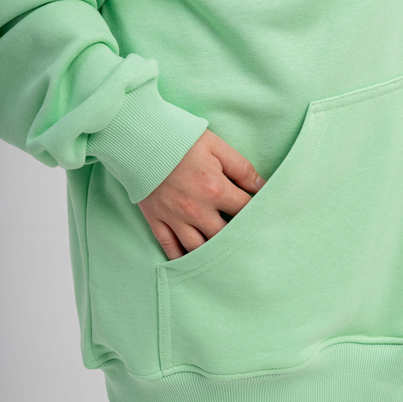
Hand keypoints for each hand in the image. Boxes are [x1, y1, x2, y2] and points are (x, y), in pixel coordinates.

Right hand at [138, 129, 265, 259]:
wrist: (139, 139)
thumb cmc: (180, 139)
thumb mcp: (217, 146)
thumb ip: (242, 168)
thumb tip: (263, 187)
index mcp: (215, 189)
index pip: (246, 210)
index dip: (258, 213)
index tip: (263, 216)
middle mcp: (196, 210)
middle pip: (224, 236)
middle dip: (237, 239)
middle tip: (246, 241)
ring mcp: (175, 218)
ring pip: (198, 248)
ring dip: (212, 253)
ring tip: (223, 255)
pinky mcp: (156, 220)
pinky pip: (170, 248)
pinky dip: (181, 258)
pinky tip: (193, 262)